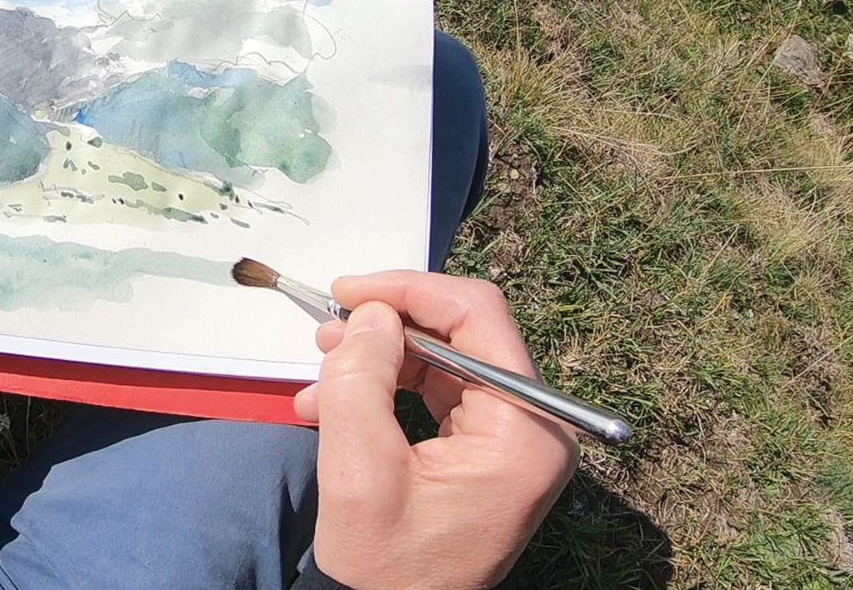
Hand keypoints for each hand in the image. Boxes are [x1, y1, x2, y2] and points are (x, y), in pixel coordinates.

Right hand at [294, 271, 577, 589]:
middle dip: (387, 326)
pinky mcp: (484, 453)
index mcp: (525, 432)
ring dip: (377, 359)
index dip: (411, 290)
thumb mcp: (360, 468)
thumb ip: (361, 379)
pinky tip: (331, 406)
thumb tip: (370, 314)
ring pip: (443, 360)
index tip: (348, 291)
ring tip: (319, 373)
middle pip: (462, 335)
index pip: (478, 318)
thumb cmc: (383, 565)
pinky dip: (384, 391)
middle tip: (325, 330)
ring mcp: (511, 441)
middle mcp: (533, 428)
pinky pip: (437, 394)